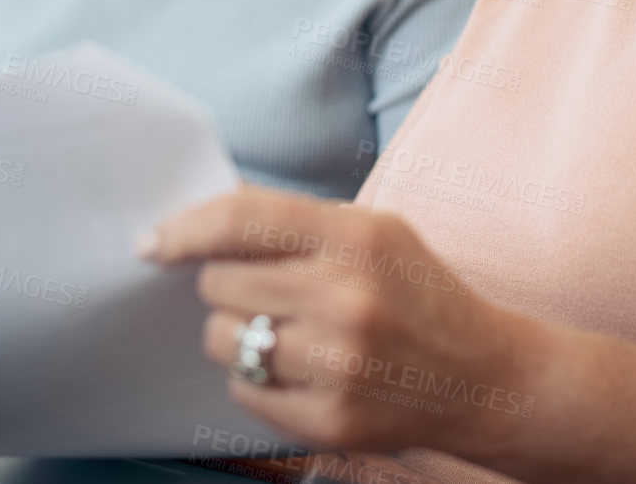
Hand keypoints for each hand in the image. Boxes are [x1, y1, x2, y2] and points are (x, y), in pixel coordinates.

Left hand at [142, 186, 542, 457]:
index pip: (240, 219)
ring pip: (222, 339)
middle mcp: (344, 296)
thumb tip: (207, 216)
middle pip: (219, 282)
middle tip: (269, 292)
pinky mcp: (328, 420)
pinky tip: (303, 370)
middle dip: (229, 285)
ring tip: (287, 332)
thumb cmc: (418, 291)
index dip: (184, 228)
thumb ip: (296, 220)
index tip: (153, 243)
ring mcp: (336, 364)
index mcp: (355, 236)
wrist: (483, 373)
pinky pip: (243, 391)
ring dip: (239, 334)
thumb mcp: (374, 231)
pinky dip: (260, 380)